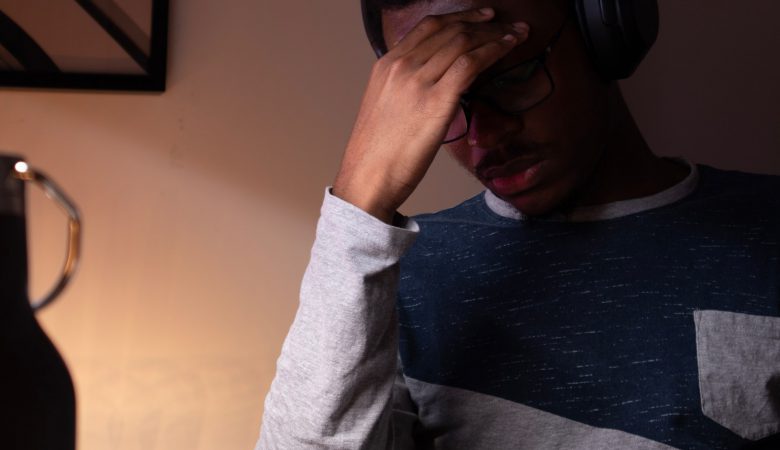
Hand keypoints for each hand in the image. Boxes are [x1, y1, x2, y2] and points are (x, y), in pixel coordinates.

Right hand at [332, 8, 529, 222]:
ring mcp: (418, 81)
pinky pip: (470, 64)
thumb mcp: (385, 108)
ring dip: (495, 35)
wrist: (367, 179)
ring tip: (517, 35)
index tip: (481, 18)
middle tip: (508, 24)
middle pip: (449, 30)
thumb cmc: (377, 154)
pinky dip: (493, 51)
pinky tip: (507, 49)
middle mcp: (401, 66)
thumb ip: (405, 89)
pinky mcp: (436, 101)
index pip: (428, 27)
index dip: (459, 17)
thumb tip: (433, 87)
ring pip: (463, 42)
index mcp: (386, 65)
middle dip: (484, 23)